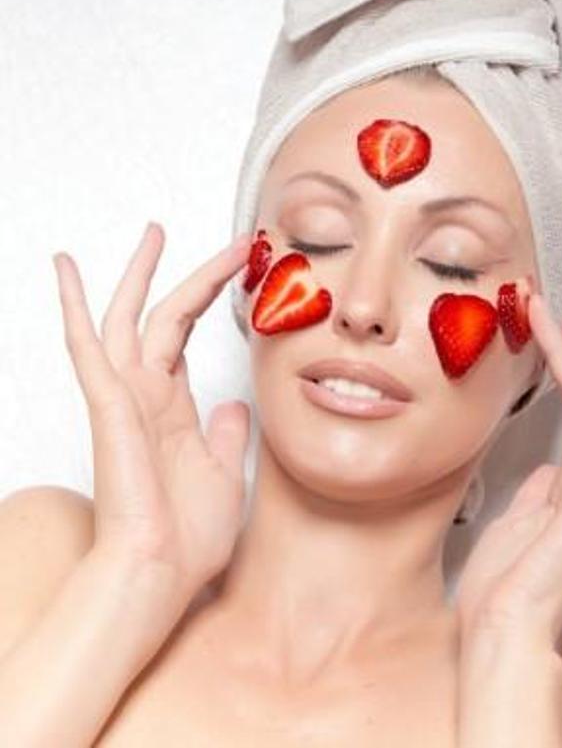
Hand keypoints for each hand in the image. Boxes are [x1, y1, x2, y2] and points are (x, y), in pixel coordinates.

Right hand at [52, 222, 253, 605]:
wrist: (161, 575)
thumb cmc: (188, 537)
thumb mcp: (224, 473)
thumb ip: (227, 435)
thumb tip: (234, 405)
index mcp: (172, 407)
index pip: (188, 335)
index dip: (214, 296)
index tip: (248, 266)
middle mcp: (146, 395)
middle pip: (165, 316)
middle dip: (193, 274)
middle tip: (230, 242)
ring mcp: (124, 398)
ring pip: (128, 319)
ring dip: (142, 274)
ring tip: (156, 234)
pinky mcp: (108, 407)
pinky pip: (87, 346)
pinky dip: (75, 306)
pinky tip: (67, 270)